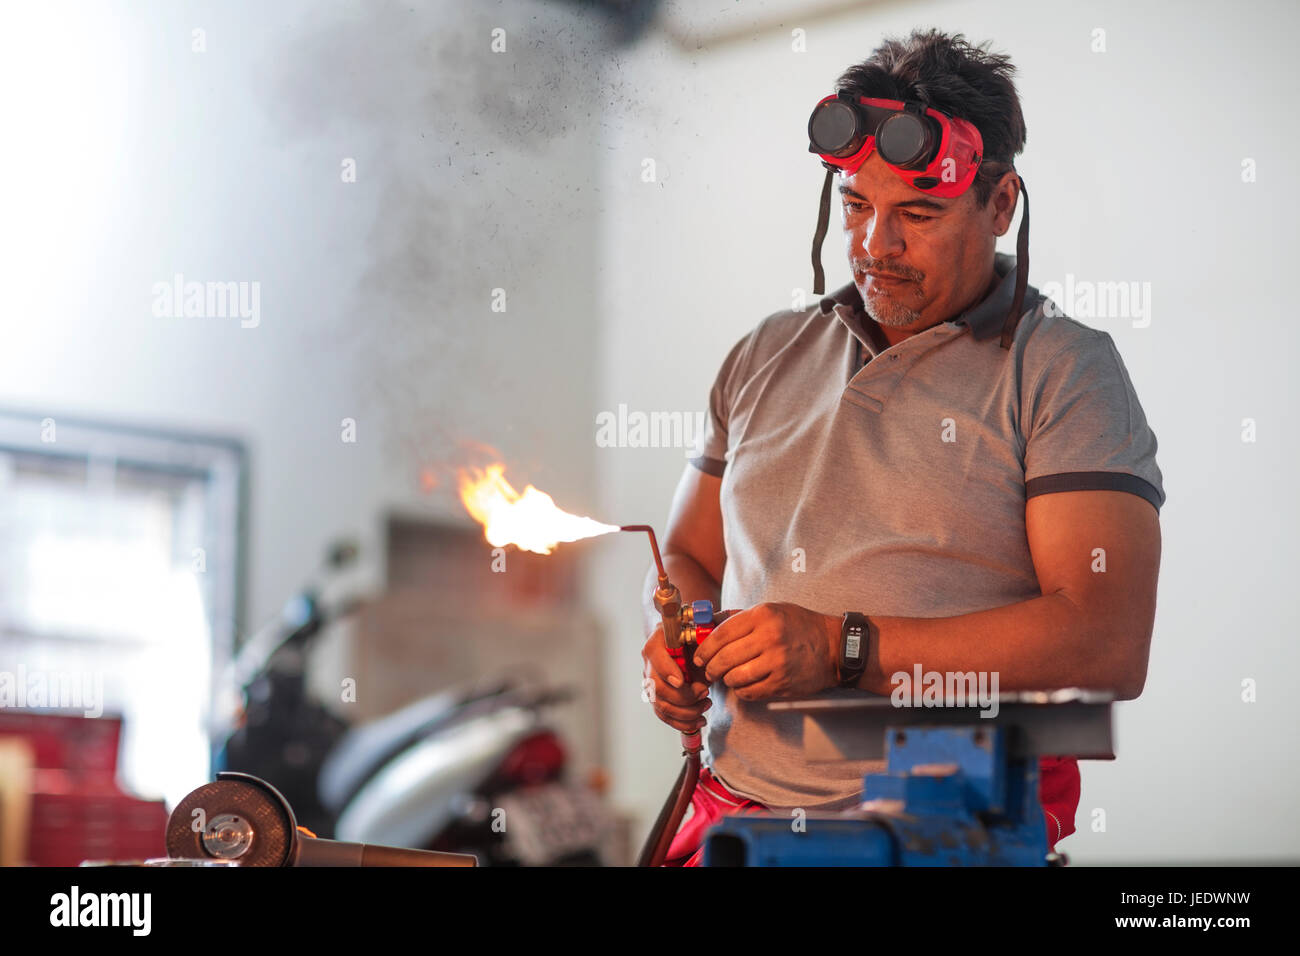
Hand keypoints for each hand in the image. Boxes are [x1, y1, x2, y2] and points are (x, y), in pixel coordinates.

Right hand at [640, 624, 711, 732]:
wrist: (686, 645)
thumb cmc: (693, 639)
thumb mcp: (697, 634)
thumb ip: (700, 643)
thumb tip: (706, 661)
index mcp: (656, 643)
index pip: (655, 658)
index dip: (667, 671)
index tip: (681, 682)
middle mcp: (649, 665)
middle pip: (658, 688)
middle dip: (684, 696)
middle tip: (705, 693)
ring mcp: (651, 684)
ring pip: (662, 706)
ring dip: (687, 712)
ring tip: (706, 704)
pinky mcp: (657, 699)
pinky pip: (665, 716)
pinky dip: (683, 723)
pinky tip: (699, 720)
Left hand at [694, 602, 839, 700]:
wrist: (834, 647)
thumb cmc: (799, 626)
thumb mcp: (772, 610)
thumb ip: (740, 618)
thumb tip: (707, 625)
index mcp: (764, 616)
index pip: (722, 634)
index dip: (705, 647)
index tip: (699, 655)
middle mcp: (769, 638)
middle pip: (724, 658)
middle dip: (710, 667)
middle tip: (709, 670)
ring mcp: (777, 662)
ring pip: (734, 677)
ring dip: (727, 679)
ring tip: (729, 676)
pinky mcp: (782, 683)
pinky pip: (750, 691)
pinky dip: (742, 690)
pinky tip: (745, 683)